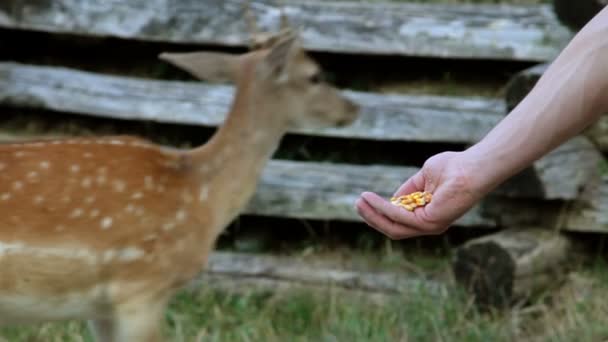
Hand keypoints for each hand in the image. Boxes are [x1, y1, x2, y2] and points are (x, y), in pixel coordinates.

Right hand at [355, 151, 482, 238]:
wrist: (471, 167)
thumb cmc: (453, 168)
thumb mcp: (423, 178)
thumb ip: (408, 190)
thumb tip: (393, 198)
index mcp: (428, 216)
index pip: (399, 222)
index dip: (380, 214)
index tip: (364, 201)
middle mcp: (428, 225)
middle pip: (393, 228)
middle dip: (372, 217)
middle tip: (357, 204)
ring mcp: (429, 226)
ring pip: (393, 226)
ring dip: (373, 214)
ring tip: (359, 202)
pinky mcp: (429, 222)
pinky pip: (399, 216)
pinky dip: (382, 208)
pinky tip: (370, 198)